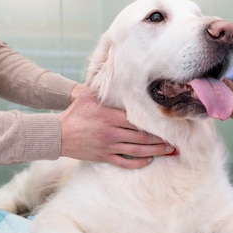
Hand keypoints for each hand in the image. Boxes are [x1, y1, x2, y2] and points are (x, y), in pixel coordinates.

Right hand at [59, 85, 173, 168]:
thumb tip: (113, 69)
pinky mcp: (104, 156)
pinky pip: (124, 162)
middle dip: (159, 140)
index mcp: (111, 117)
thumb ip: (102, 87)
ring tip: (168, 151)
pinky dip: (138, 163)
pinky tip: (147, 161)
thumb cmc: (74, 113)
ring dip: (154, 152)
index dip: (154, 124)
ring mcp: (109, 146)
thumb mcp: (86, 95)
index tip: (167, 124)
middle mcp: (112, 133)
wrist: (58, 135)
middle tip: (174, 141)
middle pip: (142, 137)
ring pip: (137, 151)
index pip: (137, 121)